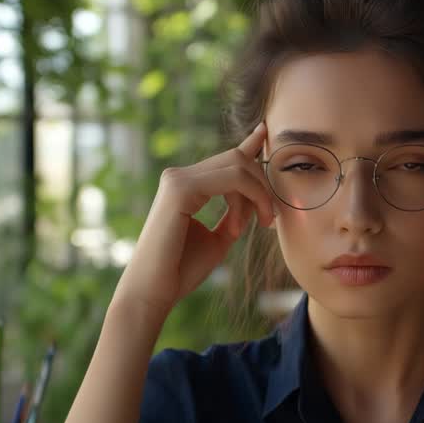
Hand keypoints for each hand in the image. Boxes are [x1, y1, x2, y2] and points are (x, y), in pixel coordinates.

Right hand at [116, 122, 275, 313]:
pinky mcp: (180, 188)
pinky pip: (231, 179)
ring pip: (237, 166)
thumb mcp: (218, 238)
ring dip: (258, 194)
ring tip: (261, 223)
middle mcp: (179, 176)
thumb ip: (234, 215)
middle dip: (262, 185)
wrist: (155, 291)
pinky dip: (247, 198)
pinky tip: (239, 227)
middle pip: (237, 159)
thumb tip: (254, 200)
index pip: (224, 158)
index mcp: (187, 185)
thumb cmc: (182, 269)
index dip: (248, 143)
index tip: (264, 131)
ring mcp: (177, 179)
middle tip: (268, 219)